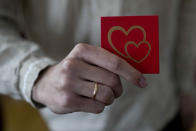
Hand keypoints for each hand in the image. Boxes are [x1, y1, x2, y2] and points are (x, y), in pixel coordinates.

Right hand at [32, 43, 146, 113]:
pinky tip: (89, 100)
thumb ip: (106, 61)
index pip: (114, 62)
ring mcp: (69, 84)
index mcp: (82, 50)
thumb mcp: (86, 59)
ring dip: (109, 98)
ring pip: (106, 95)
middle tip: (115, 90)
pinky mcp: (68, 100)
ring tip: (102, 96)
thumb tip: (133, 70)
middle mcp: (73, 65)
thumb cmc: (74, 70)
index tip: (143, 81)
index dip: (132, 72)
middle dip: (118, 88)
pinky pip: (97, 107)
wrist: (45, 83)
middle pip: (112, 80)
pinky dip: (99, 106)